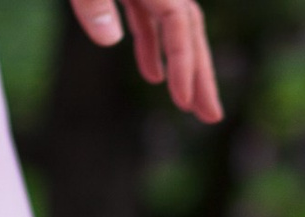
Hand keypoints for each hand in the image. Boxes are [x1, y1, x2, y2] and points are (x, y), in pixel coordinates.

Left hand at [71, 0, 223, 122]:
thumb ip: (93, 3)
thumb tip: (111, 41)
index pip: (178, 20)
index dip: (183, 60)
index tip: (181, 101)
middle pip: (187, 27)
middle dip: (200, 73)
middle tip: (211, 117)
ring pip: (171, 27)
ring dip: (182, 65)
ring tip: (188, 106)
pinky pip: (148, 20)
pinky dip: (152, 47)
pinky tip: (154, 77)